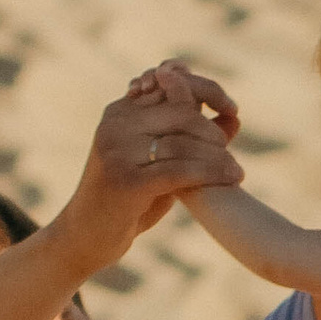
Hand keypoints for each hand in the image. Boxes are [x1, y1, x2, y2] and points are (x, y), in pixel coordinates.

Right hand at [76, 68, 242, 260]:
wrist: (84, 236)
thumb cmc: (127, 201)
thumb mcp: (158, 162)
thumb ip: (189, 138)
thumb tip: (234, 117)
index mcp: (120, 111)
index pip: (170, 83)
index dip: (207, 89)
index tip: (233, 108)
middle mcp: (116, 124)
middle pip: (180, 110)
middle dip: (213, 130)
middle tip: (230, 149)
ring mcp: (117, 150)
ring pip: (183, 142)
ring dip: (217, 157)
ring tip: (236, 171)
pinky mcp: (125, 180)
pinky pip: (179, 170)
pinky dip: (211, 174)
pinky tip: (232, 179)